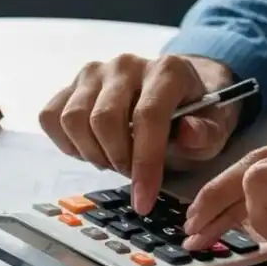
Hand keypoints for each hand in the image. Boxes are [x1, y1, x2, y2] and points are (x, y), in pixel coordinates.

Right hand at [39, 53, 238, 213]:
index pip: (148, 117)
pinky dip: (67, 144)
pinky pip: (52, 117)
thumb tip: (189, 133)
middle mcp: (127, 65)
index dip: (144, 164)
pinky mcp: (73, 85)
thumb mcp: (214, 127)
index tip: (143, 200)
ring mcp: (95, 72)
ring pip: (73, 119)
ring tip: (114, 160)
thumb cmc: (194, 114)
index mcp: (167, 71)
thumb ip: (206, 133)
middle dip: (117, 160)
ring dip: (91, 153)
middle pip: (103, 119)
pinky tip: (92, 149)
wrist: (177, 92)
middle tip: (131, 175)